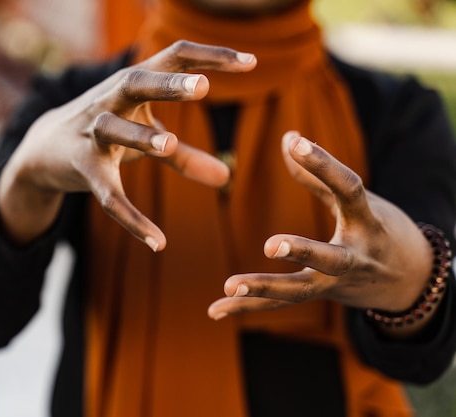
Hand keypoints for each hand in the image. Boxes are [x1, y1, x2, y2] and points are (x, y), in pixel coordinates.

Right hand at [0, 41, 256, 247]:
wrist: (43, 147)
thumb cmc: (107, 132)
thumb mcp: (145, 138)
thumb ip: (185, 156)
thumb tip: (227, 177)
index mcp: (133, 84)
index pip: (172, 57)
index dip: (211, 57)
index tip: (251, 62)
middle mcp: (110, 101)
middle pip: (138, 82)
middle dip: (168, 85)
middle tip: (203, 86)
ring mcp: (92, 133)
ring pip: (114, 130)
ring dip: (141, 136)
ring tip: (170, 144)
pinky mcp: (81, 167)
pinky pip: (108, 194)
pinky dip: (131, 218)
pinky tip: (158, 242)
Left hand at [208, 131, 434, 336]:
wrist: (411, 280)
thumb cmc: (379, 229)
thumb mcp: (358, 201)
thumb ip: (319, 173)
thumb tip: (289, 136)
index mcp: (367, 222)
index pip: (349, 189)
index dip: (324, 164)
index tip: (296, 142)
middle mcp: (356, 257)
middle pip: (330, 258)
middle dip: (302, 251)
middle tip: (269, 245)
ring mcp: (338, 283)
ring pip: (300, 290)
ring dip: (263, 289)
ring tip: (229, 285)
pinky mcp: (320, 297)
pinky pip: (280, 305)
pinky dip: (247, 307)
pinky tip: (215, 310)